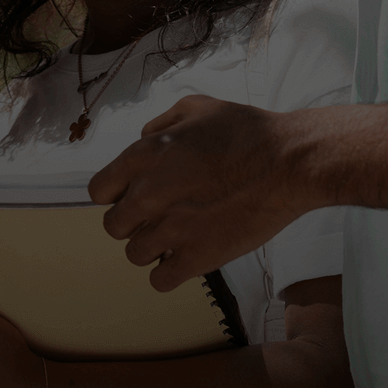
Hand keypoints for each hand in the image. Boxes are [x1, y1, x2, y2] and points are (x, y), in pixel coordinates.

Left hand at [88, 95, 325, 291]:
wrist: (288, 163)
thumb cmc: (248, 132)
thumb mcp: (198, 107)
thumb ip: (161, 123)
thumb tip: (143, 138)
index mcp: (145, 156)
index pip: (99, 191)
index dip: (116, 195)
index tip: (134, 196)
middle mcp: (150, 194)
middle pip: (113, 226)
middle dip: (133, 223)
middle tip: (159, 217)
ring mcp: (172, 228)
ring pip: (134, 254)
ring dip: (152, 248)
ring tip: (176, 237)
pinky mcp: (197, 257)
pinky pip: (159, 281)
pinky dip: (168, 274)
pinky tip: (184, 259)